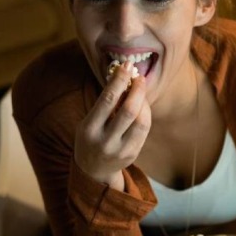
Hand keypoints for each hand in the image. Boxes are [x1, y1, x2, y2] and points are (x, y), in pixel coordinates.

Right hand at [74, 62, 150, 190]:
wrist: (93, 170)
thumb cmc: (91, 137)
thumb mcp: (89, 121)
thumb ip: (105, 104)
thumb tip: (125, 77)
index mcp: (89, 129)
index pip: (108, 100)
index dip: (119, 80)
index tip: (126, 65)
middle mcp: (105, 141)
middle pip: (129, 110)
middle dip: (137, 89)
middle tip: (139, 76)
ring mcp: (120, 150)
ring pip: (141, 120)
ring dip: (143, 100)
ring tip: (140, 89)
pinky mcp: (132, 154)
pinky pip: (144, 128)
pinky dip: (146, 112)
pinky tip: (142, 103)